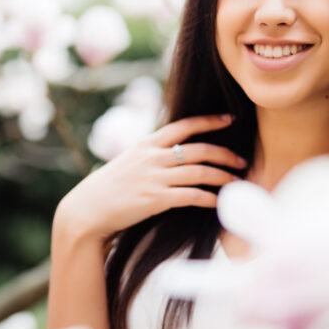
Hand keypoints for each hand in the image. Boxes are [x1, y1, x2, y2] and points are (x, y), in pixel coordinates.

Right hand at [54, 114, 245, 247]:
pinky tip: (218, 202)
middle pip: (199, 149)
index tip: (229, 118)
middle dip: (224, 153)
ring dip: (222, 176)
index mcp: (147, 144)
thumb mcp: (128, 163)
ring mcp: (154, 178)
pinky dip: (208, 198)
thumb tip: (172, 155)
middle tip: (242, 159)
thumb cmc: (107, 189)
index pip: (184, 125)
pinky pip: (190, 196)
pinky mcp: (155, 199)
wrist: (86, 210)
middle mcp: (153, 157)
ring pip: (199, 172)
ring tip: (236, 181)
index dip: (209, 121)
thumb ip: (150, 156)